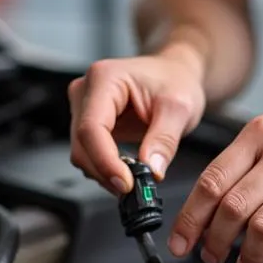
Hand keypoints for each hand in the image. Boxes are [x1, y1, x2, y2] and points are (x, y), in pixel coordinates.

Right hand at [68, 43, 206, 192]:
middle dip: (106, 171)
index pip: (91, 128)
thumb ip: (164, 140)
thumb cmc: (176, 80)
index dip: (105, 160)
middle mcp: (86, 91)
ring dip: (105, 172)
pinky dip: (106, 168)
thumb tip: (151, 170)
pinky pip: (89, 154)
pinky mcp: (88, 123)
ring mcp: (84, 108)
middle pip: (82, 144)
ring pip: (82, 153)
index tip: (126, 183)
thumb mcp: (180, 108)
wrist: (174, 74)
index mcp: (105, 79)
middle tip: (135, 187)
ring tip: (135, 178)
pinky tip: (126, 170)